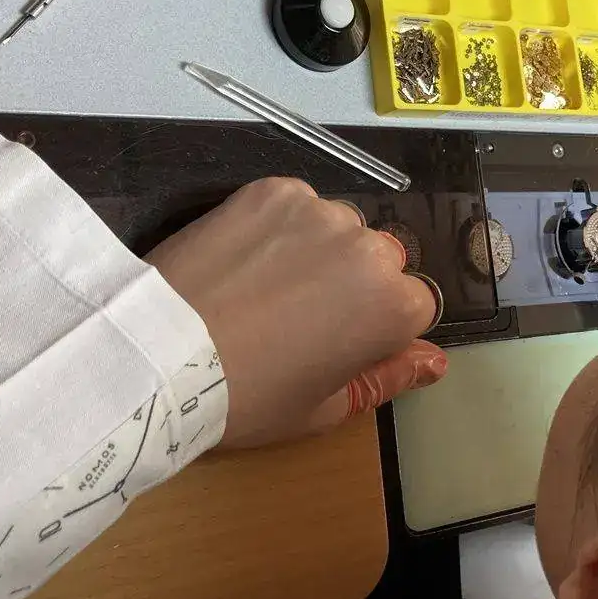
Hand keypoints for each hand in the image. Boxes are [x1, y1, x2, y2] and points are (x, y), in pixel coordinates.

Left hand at [145, 178, 446, 447]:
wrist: (162, 352)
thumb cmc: (249, 395)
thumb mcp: (323, 407)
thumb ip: (387, 378)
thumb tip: (435, 361)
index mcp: (395, 306)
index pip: (414, 304)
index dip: (378, 325)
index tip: (339, 341)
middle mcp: (371, 248)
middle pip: (382, 258)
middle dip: (354, 280)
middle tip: (301, 313)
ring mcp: (321, 212)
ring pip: (338, 227)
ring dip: (319, 248)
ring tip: (268, 283)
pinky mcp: (274, 190)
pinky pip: (295, 204)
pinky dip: (279, 224)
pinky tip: (246, 256)